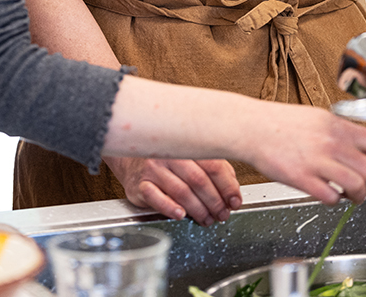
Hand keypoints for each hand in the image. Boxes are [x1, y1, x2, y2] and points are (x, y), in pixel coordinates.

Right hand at [107, 156, 240, 223]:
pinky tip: (181, 214)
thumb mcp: (192, 158)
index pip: (214, 165)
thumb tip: (232, 190)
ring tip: (207, 219)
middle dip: (215, 202)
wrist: (131, 159)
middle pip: (199, 180)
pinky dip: (170, 208)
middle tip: (222, 214)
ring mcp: (153, 169)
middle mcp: (170, 154)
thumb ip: (214, 168)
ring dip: (198, 210)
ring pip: (181, 192)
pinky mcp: (140, 184)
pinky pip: (156, 197)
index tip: (235, 201)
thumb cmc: (167, 160)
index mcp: (187, 145)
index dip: (228, 186)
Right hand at [239, 104, 365, 204]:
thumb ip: (349, 135)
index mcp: (339, 126)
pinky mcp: (301, 178)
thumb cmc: (284, 124)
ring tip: (354, 197)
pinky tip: (330, 195)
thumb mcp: (322, 120)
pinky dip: (334, 200)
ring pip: (355, 187)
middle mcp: (332, 143)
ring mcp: (316, 161)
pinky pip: (329, 197)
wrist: (251, 127)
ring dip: (359, 197)